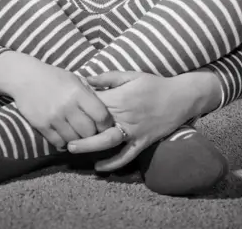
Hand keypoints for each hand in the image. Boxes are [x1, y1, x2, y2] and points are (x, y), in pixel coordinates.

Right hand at [10, 59, 113, 149]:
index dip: (106, 123)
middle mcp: (67, 106)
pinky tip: (64, 135)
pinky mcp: (41, 125)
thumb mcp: (75, 79)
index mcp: (78, 92)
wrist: (25, 77)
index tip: (104, 125)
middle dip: (92, 133)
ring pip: (74, 140)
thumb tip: (104, 110)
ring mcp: (54, 117)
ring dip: (77, 139)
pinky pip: (58, 142)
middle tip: (91, 132)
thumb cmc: (53, 77)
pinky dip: (63, 142)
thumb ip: (89, 94)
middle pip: (89, 131)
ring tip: (77, 134)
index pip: (101, 115)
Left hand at [67, 69, 221, 170]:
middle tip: (62, 134)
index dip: (80, 106)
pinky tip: (99, 166)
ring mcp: (135, 130)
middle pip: (98, 124)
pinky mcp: (143, 141)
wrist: (180, 96)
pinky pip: (127, 155)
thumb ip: (107, 77)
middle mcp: (126, 115)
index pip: (95, 103)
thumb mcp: (130, 75)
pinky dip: (114, 162)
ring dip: (90, 146)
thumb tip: (84, 78)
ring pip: (109, 141)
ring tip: (73, 149)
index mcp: (121, 97)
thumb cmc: (153, 83)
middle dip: (80, 129)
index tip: (66, 107)